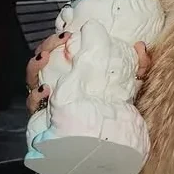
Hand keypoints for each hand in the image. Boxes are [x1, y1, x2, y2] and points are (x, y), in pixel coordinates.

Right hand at [25, 35, 152, 115]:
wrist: (108, 141)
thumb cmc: (115, 108)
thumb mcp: (130, 84)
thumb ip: (138, 65)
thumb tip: (141, 46)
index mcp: (74, 70)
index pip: (60, 49)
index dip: (59, 40)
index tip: (68, 33)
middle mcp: (58, 81)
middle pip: (44, 58)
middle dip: (48, 45)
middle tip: (60, 40)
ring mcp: (49, 99)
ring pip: (33, 77)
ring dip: (35, 65)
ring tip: (44, 57)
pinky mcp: (44, 116)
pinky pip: (33, 104)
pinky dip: (36, 95)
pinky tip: (46, 90)